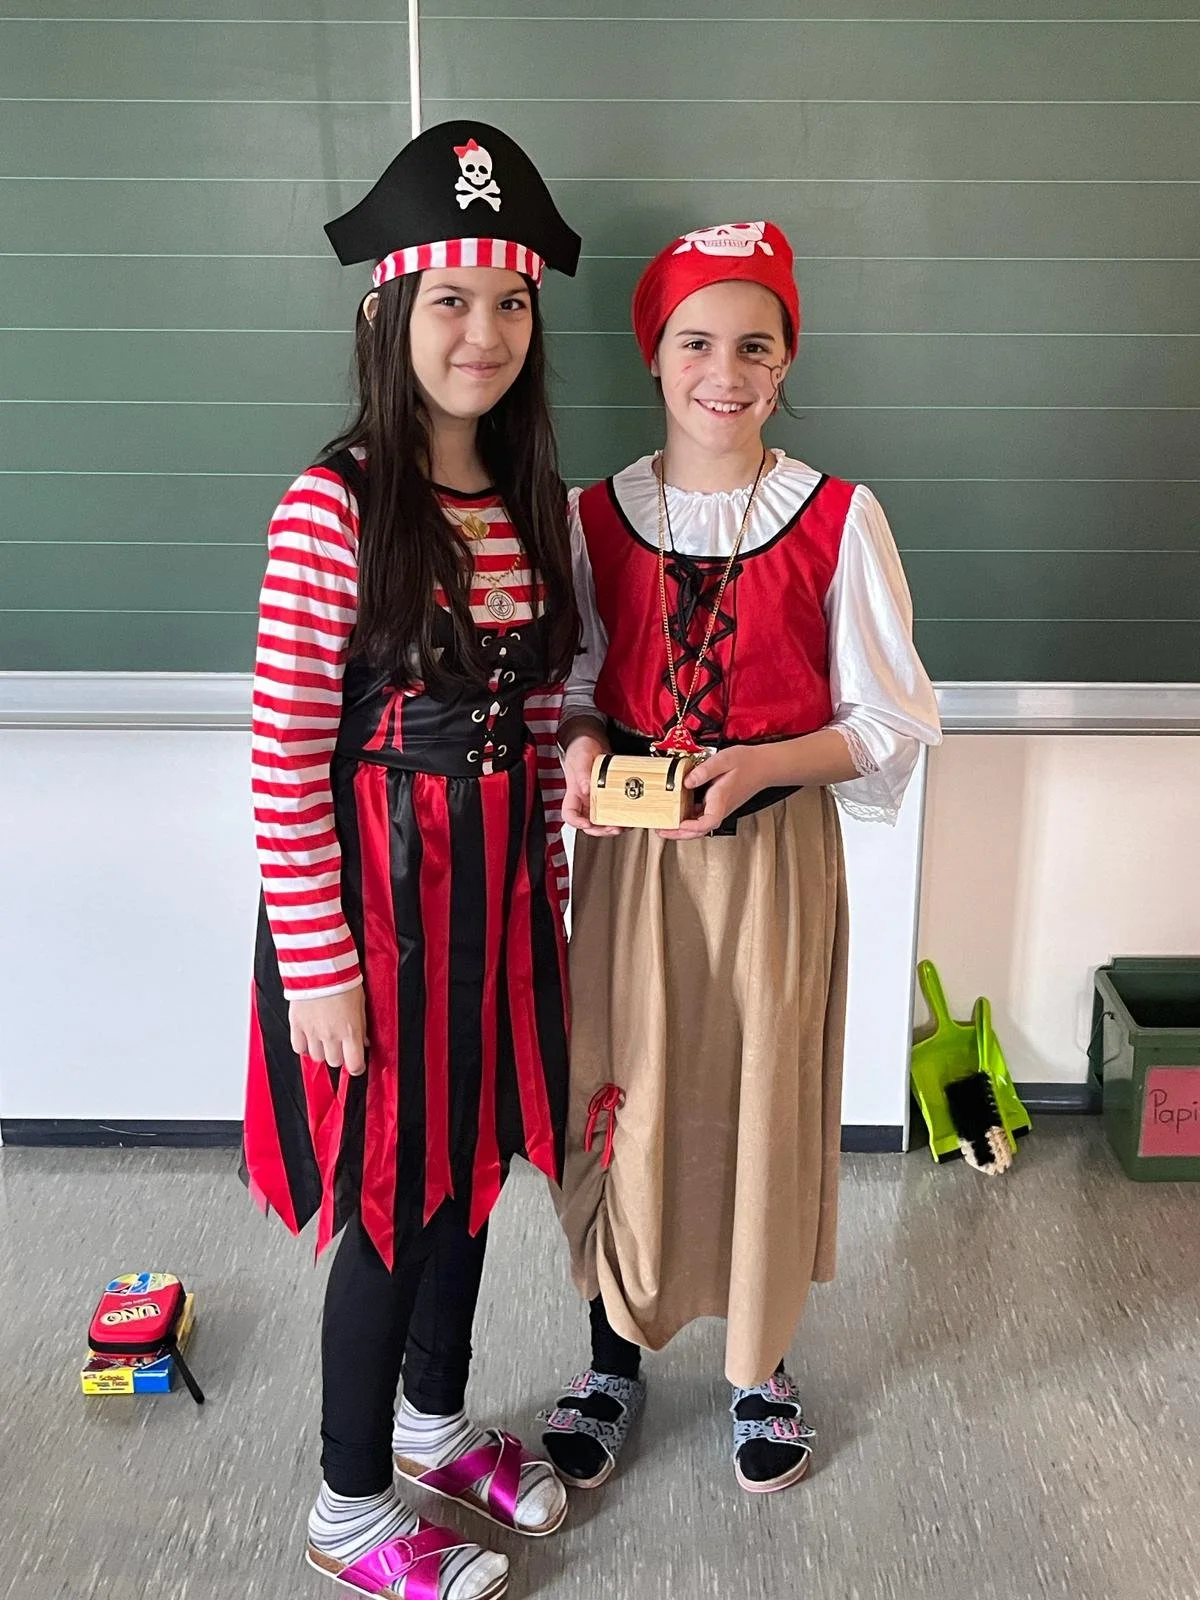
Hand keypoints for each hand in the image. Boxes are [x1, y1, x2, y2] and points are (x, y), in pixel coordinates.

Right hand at [289, 984, 367, 1074]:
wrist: (320, 966)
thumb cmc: (343, 980)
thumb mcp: (361, 1004)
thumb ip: (362, 1026)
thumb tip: (364, 1041)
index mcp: (350, 1031)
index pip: (354, 1064)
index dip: (357, 1067)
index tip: (357, 1064)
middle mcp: (330, 1035)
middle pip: (335, 1062)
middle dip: (340, 1056)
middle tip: (341, 1046)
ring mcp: (312, 1032)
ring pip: (316, 1057)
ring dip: (322, 1051)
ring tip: (325, 1039)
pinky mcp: (296, 1025)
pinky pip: (298, 1047)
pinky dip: (304, 1046)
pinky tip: (310, 1038)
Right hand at [560, 722, 621, 837]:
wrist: (592, 740)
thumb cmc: (581, 748)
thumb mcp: (581, 758)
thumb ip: (582, 773)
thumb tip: (586, 789)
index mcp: (573, 793)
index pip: (569, 814)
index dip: (577, 822)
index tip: (588, 824)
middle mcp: (584, 799)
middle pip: (588, 823)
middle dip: (600, 830)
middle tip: (612, 829)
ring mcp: (596, 799)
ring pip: (602, 820)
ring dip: (612, 826)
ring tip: (623, 826)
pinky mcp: (608, 795)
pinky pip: (614, 810)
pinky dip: (621, 816)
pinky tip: (629, 816)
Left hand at [656, 745, 774, 839]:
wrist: (763, 766)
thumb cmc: (747, 763)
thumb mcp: (724, 760)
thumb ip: (704, 770)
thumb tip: (686, 781)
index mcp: (721, 799)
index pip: (709, 821)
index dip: (692, 826)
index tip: (679, 823)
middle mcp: (720, 808)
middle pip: (699, 830)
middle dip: (679, 834)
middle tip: (661, 831)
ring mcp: (718, 808)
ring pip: (699, 826)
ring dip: (681, 830)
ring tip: (663, 826)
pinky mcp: (716, 805)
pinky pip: (701, 818)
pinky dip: (687, 820)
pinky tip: (676, 814)